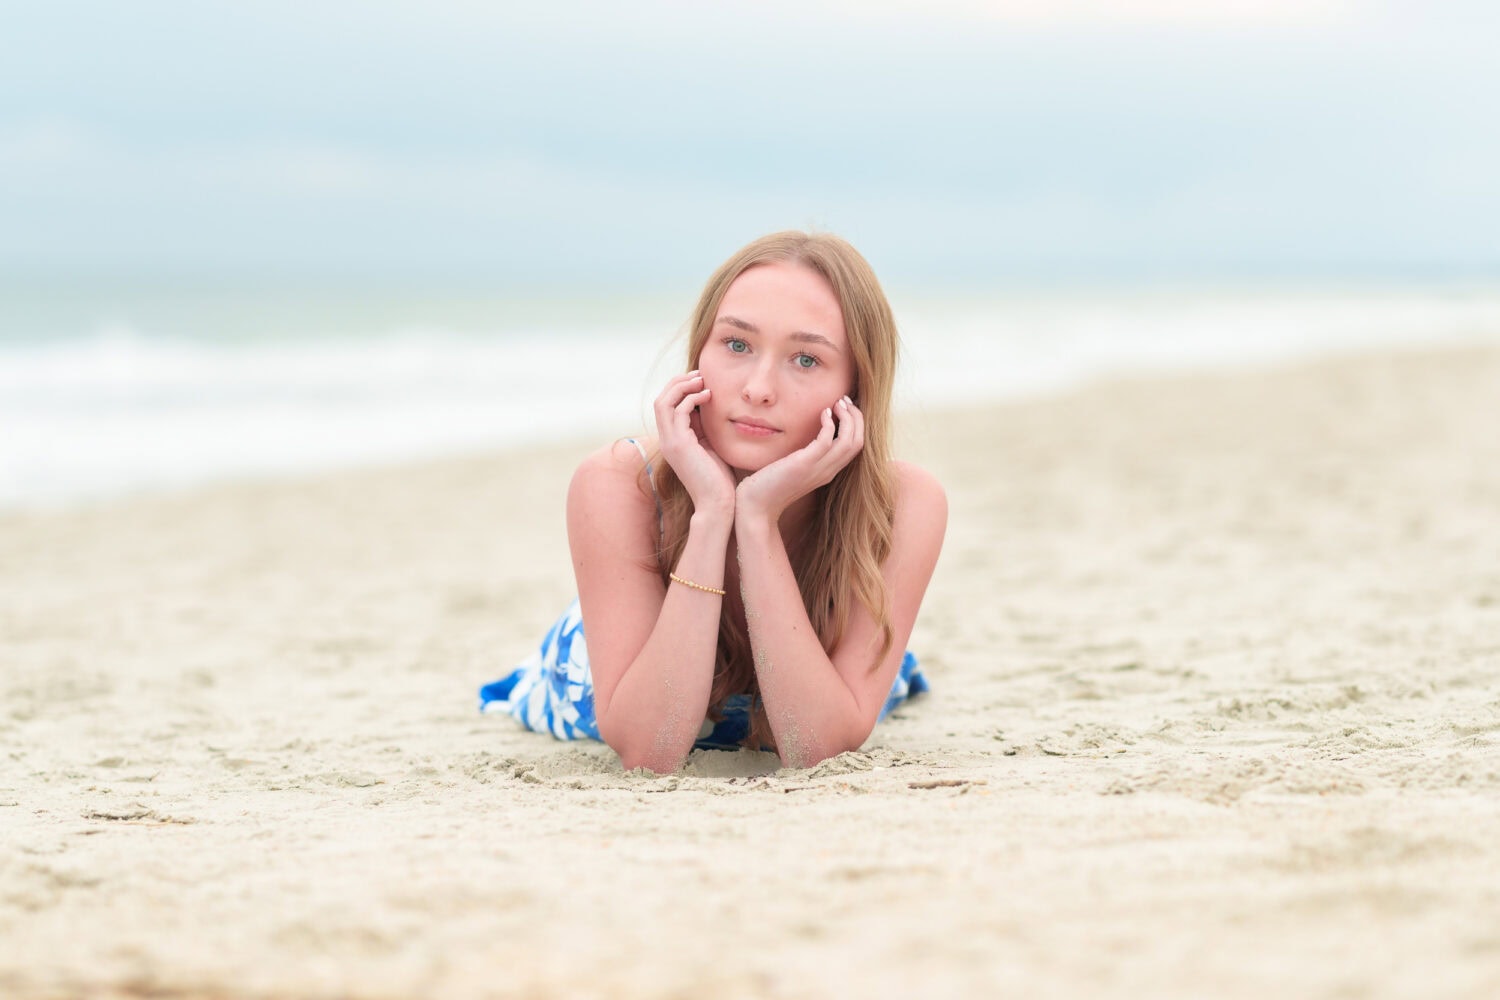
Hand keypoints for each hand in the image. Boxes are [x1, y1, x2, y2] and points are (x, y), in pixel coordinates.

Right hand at [653, 371, 735, 516]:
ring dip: (682, 386)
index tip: (700, 380)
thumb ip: (704, 428)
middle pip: (661, 400)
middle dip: (678, 382)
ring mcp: (670, 442)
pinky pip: (679, 411)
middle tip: (699, 374)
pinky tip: (709, 396)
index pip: (667, 406)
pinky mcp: (679, 445)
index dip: (680, 389)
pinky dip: (692, 398)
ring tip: (702, 379)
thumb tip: (707, 407)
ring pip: (664, 402)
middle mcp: (666, 440)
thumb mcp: (711, 447)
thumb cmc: (719, 480)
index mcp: (673, 440)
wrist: (718, 505)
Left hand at [736, 395, 864, 523]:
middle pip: (857, 442)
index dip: (856, 424)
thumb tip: (803, 438)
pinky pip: (827, 441)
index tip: (845, 408)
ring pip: (849, 441)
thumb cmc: (769, 486)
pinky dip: (829, 423)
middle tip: (844, 400)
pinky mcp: (804, 464)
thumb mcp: (793, 468)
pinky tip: (823, 412)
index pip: (855, 447)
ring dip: (847, 418)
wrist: (756, 506)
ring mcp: (818, 469)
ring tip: (838, 403)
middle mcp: (828, 471)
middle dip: (856, 418)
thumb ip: (803, 456)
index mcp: (827, 471)